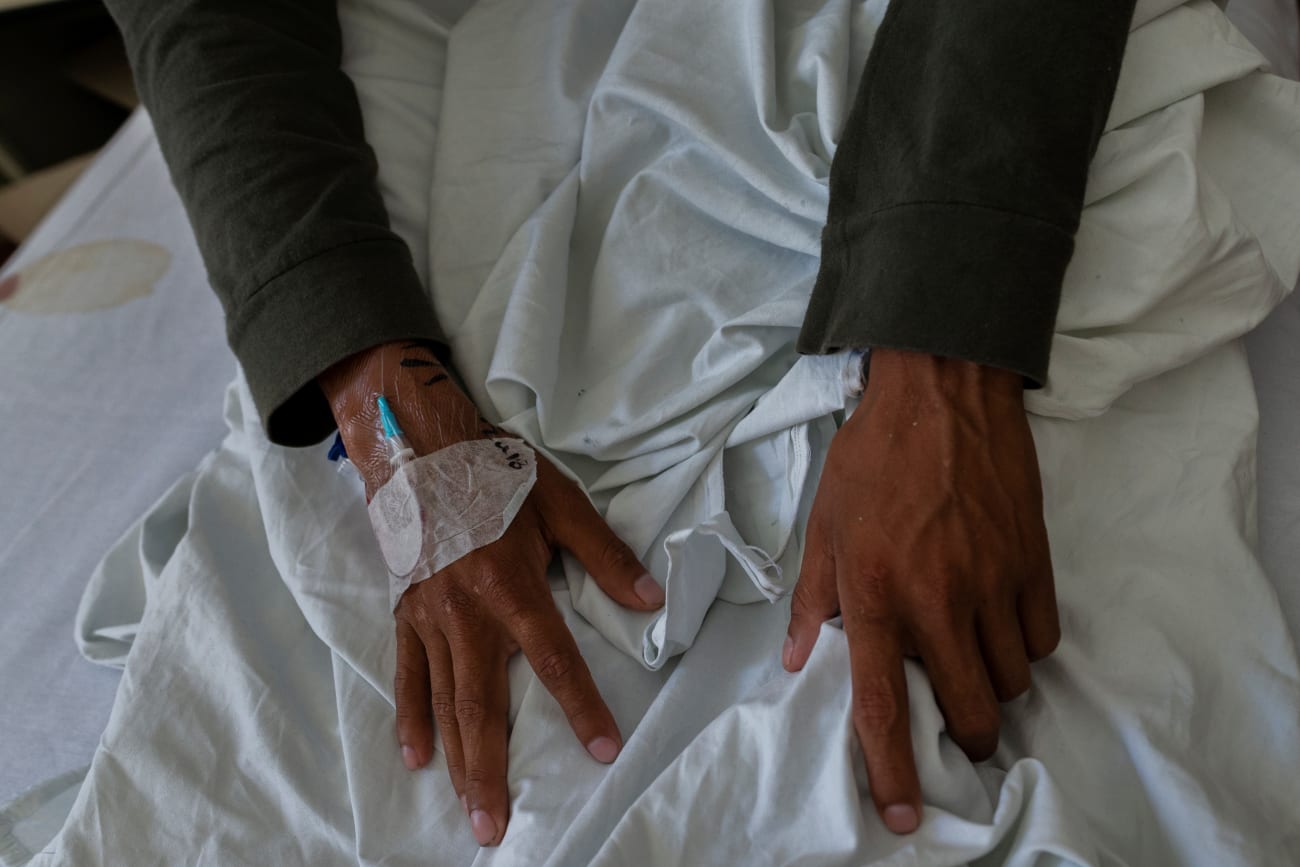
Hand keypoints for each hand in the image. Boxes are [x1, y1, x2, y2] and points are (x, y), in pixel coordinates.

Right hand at [320, 340, 665, 846]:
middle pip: (482, 703)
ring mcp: (431, 617)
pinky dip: (410, 716)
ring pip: (444, 701)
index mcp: (511, 586)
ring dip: (457, 760)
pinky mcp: (406, 612)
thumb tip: (651, 597)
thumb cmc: (495, 473)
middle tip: (497, 828)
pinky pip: (407, 673)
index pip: (554, 660)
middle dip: (491, 770)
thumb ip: (604, 554)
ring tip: (469, 810)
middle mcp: (468, 613)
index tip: (602, 751)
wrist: (419, 446)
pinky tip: (417, 757)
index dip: (581, 707)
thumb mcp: (561, 503)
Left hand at [782, 348, 1059, 834]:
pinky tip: (1001, 619)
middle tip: (957, 722)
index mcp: (874, 594)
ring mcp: (992, 583)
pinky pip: (1042, 639)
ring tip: (972, 654)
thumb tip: (792, 660)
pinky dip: (1024, 645)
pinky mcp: (1034, 563)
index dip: (891, 770)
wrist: (942, 391)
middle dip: (967, 736)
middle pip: (971, 712)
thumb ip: (811, 599)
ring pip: (1012, 681)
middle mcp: (936, 600)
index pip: (882, 704)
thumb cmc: (873, 456)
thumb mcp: (824, 524)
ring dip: (994, 686)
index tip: (902, 817)